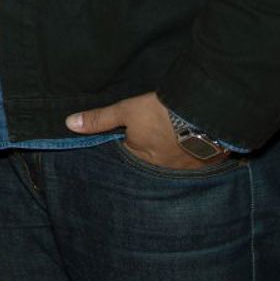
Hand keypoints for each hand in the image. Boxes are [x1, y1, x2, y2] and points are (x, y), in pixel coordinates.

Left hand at [67, 91, 218, 169]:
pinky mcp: (210, 161)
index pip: (127, 154)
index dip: (125, 141)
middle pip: (151, 159)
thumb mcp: (126, 111)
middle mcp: (165, 169)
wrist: (209, 111)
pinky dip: (192, 151)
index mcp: (142, 159)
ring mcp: (189, 167)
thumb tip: (69, 124)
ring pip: (173, 160)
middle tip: (152, 134)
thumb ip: (99, 119)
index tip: (126, 133)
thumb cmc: (163, 113)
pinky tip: (192, 140)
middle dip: (149, 149)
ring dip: (171, 151)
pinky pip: (195, 159)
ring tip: (171, 137)